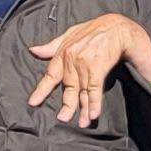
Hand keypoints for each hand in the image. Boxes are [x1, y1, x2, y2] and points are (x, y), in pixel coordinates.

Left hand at [26, 12, 150, 125]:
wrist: (117, 27)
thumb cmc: (93, 30)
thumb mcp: (70, 34)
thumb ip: (51, 46)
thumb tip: (33, 50)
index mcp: (63, 53)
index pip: (50, 75)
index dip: (41, 90)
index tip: (33, 103)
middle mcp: (72, 61)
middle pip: (69, 88)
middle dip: (67, 105)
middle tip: (63, 119)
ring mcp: (85, 65)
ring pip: (82, 92)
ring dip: (83, 109)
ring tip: (81, 123)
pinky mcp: (98, 68)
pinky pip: (94, 89)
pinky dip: (94, 102)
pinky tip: (93, 114)